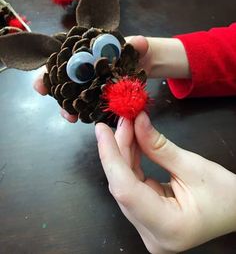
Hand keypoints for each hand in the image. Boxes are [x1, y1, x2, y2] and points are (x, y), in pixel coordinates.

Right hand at [33, 35, 189, 122]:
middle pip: (62, 81)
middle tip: (52, 100)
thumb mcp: (134, 46)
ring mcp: (89, 84)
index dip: (49, 70)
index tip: (40, 83)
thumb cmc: (132, 51)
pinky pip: (87, 106)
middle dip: (54, 92)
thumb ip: (136, 44)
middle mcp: (83, 69)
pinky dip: (83, 113)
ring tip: (69, 117)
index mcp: (86, 52)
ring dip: (68, 107)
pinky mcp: (98, 97)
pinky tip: (82, 119)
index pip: (62, 60)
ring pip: (72, 96)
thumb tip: (141, 42)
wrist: (143, 64)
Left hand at [95, 112, 235, 253]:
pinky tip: (132, 143)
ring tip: (127, 127)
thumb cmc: (225, 194)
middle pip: (122, 186)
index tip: (102, 130)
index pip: (125, 190)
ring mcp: (148, 228)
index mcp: (167, 226)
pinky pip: (132, 186)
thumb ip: (159, 146)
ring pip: (124, 185)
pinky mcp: (148, 218)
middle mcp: (152, 234)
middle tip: (122, 121)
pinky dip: (131, 163)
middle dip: (119, 149)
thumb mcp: (193, 166)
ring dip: (124, 153)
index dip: (111, 157)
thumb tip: (137, 121)